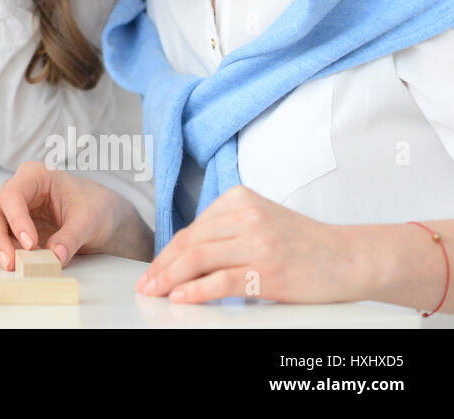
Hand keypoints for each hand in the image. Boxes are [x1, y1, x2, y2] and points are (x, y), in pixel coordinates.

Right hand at [0, 160, 152, 269]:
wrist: (100, 216)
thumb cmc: (95, 207)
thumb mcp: (89, 220)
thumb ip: (71, 237)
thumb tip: (54, 257)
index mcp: (34, 176)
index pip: (12, 195)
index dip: (17, 221)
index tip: (31, 245)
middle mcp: (16, 191)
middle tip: (11, 263)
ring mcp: (9, 211)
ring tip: (21, 264)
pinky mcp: (9, 230)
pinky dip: (1, 255)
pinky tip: (21, 263)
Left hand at [136, 185, 364, 304]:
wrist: (352, 258)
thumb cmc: (304, 245)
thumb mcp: (261, 223)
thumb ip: (226, 232)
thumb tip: (182, 259)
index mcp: (239, 199)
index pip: (191, 229)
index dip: (166, 253)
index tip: (151, 271)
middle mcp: (246, 216)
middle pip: (189, 244)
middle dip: (162, 267)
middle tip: (145, 285)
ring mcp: (257, 242)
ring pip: (198, 260)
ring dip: (170, 279)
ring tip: (155, 293)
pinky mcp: (268, 269)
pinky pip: (221, 280)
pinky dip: (195, 291)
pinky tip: (180, 298)